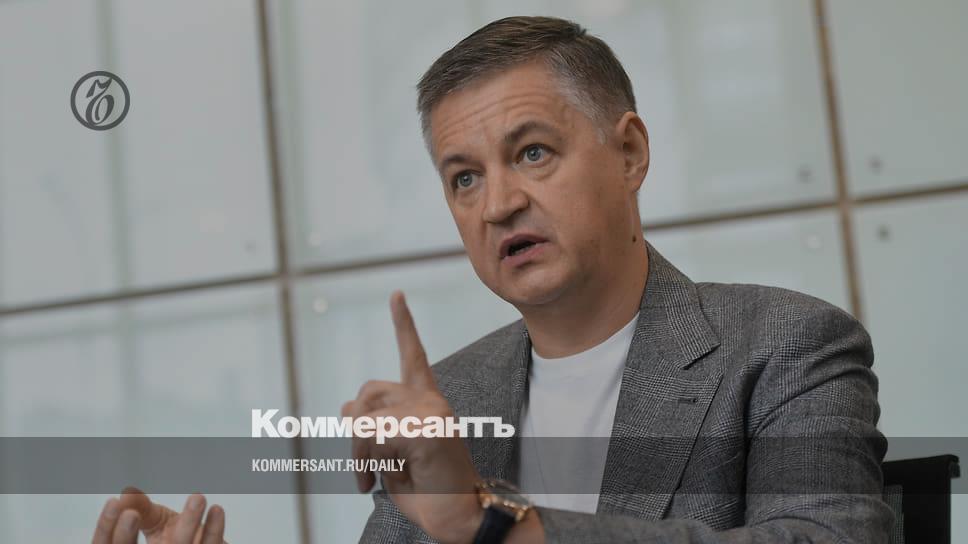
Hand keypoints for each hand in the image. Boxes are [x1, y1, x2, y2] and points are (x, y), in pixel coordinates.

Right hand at [92, 488, 225, 543]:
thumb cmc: (178, 536)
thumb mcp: (155, 521)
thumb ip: (141, 508)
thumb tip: (127, 494)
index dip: (106, 528)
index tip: (111, 504)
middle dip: (130, 534)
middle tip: (131, 513)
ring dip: (189, 521)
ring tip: (197, 497)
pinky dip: (213, 528)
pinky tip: (216, 510)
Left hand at [341, 291, 483, 543]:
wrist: (459, 516)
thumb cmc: (428, 489)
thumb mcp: (392, 455)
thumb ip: (376, 427)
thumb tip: (344, 405)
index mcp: (427, 402)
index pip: (413, 355)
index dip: (403, 324)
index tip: (396, 295)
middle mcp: (431, 401)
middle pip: (368, 392)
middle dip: (354, 432)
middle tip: (360, 470)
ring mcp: (431, 413)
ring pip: (365, 419)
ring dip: (357, 455)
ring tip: (369, 480)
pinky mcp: (426, 430)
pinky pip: (372, 438)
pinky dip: (366, 465)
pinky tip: (382, 480)